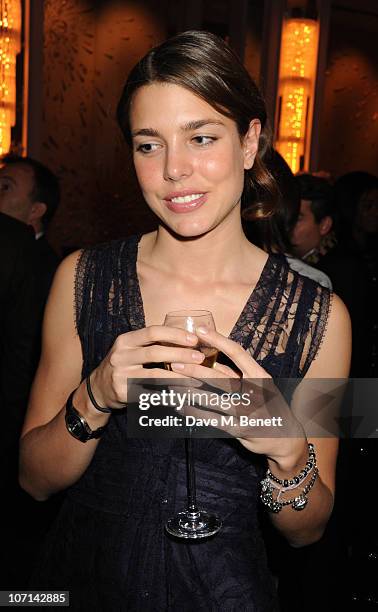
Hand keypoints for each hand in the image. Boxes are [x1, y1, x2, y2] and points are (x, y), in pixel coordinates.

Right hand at [89, 326, 204, 409]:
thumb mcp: (131, 349)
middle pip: (155, 352)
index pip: (152, 331)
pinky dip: (168, 393)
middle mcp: (121, 355)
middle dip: (180, 354)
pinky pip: (151, 393)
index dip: (174, 334)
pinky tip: (183, 393)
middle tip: (199, 358)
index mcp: (126, 340)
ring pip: (154, 375)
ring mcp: (121, 375)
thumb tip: (186, 338)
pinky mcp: (123, 392)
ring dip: (178, 376)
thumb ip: (152, 343)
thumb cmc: (123, 364)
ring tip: (195, 378)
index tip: (193, 339)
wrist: (98, 389)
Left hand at [170, 327, 306, 466]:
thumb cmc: (270, 407)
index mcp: (260, 376)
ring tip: (170, 384)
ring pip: (212, 399)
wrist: (287, 439)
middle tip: (174, 361)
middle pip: (219, 376)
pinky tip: (180, 407)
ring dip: (189, 392)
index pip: (237, 353)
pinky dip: (195, 413)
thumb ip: (237, 374)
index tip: (200, 330)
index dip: (218, 340)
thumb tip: (213, 359)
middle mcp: (255, 392)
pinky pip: (213, 420)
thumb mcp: (259, 386)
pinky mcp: (240, 429)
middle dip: (194, 369)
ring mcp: (248, 412)